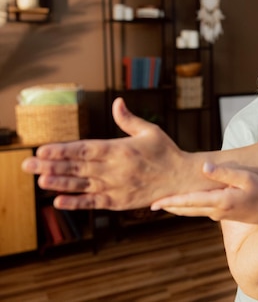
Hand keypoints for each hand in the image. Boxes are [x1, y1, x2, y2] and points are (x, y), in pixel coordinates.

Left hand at [21, 97, 200, 210]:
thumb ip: (128, 119)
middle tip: (27, 164)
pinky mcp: (120, 202)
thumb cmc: (165, 152)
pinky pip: (94, 203)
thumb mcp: (150, 131)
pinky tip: (58, 201)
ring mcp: (117, 187)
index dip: (63, 150)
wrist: (182, 178)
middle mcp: (116, 169)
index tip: (42, 150)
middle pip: (78, 167)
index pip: (86, 149)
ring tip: (39, 180)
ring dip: (60, 183)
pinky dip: (77, 203)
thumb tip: (117, 102)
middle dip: (52, 165)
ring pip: (82, 185)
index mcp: (121, 150)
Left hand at [152, 163, 257, 224]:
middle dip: (168, 206)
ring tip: (160, 203)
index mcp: (220, 201)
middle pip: (186, 209)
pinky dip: (187, 207)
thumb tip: (204, 166)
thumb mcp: (245, 178)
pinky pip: (199, 211)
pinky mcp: (221, 215)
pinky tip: (181, 202)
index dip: (171, 202)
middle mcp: (216, 211)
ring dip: (176, 207)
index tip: (155, 203)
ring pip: (191, 212)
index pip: (190, 202)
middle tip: (150, 204)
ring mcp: (218, 215)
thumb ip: (224, 173)